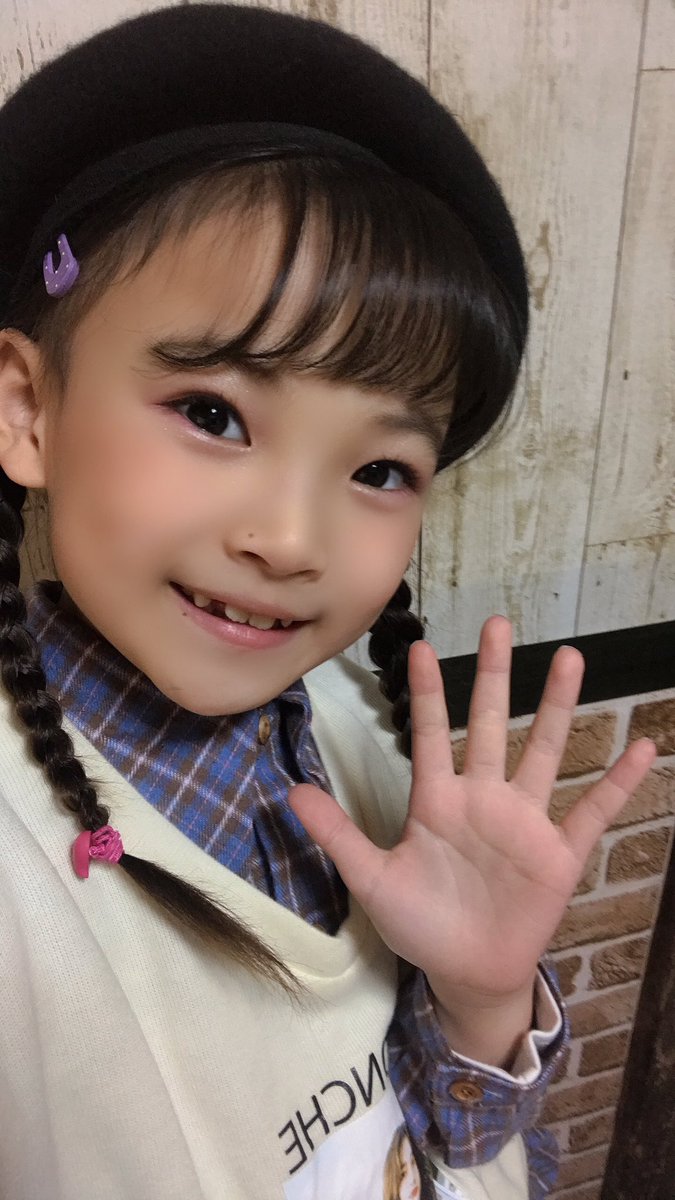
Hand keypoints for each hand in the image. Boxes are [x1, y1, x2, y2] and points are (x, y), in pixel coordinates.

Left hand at [289, 617, 655, 1056]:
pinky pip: (592, 811)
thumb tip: (291, 792)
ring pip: (543, 751)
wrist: (466, 973)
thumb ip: (338, 834)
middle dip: (493, 675)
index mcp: (438, 800)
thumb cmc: (421, 924)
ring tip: (570, 657)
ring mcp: (524, 822)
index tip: (419, 647)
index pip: (430, 734)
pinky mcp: (558, 854)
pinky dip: (617, 782)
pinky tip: (642, 747)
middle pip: (488, 724)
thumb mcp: (372, 880)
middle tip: (499, 623)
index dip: (426, 693)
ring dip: (557, 706)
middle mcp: (483, 798)